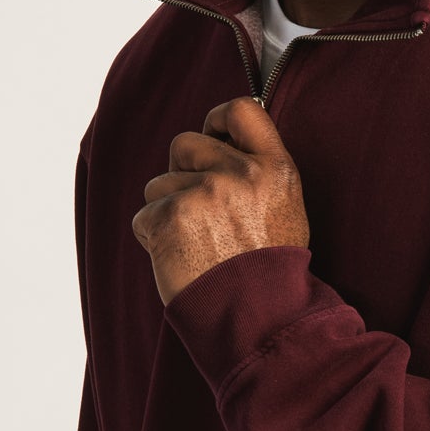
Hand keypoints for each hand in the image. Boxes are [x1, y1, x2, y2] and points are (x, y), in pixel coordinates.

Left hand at [131, 96, 310, 306]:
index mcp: (275, 169)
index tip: (212, 138)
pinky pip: (145, 216)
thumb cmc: (268, 274)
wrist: (258, 319)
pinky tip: (180, 260)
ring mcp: (205, 193)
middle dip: (183, 173)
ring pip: (159, 183)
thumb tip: (218, 145)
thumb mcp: (284, 212)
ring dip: (167, 211)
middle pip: (185, 144)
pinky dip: (154, 239)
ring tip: (195, 245)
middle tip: (202, 215)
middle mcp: (240, 173)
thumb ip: (258, 174)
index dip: (217, 121)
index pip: (242, 110)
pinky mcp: (171, 217)